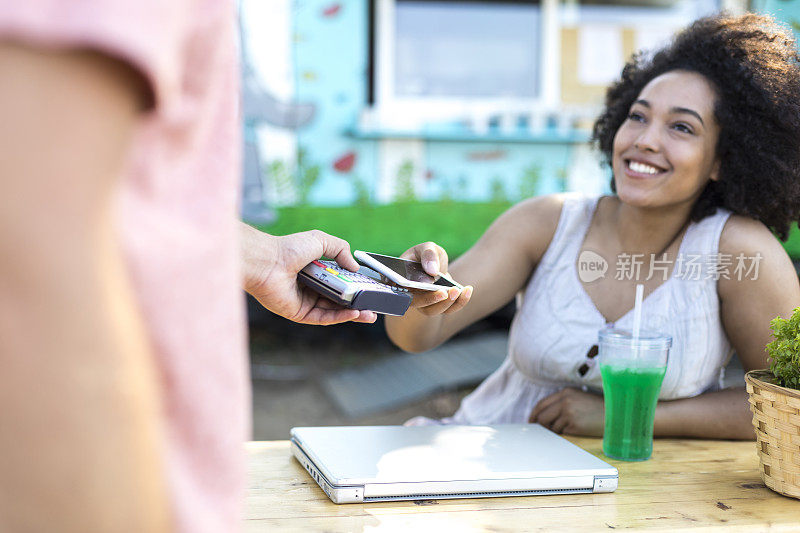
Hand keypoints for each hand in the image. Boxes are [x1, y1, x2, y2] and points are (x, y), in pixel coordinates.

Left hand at [242, 225, 376, 324]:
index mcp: (314, 271)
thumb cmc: (289, 248)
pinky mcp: (299, 313)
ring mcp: (304, 302)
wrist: (267, 261)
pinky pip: (322, 318)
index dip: (354, 287)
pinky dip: (339, 317)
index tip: (369, 289)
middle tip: (374, 307)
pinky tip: (354, 313)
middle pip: (338, 300)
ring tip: (370, 314)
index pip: (338, 282)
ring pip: (333, 311)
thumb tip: (355, 267)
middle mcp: (310, 288)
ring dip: (352, 313)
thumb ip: (341, 249)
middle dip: (357, 304)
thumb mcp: (321, 240)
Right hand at [400, 241, 472, 315]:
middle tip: (446, 292)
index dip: (410, 290)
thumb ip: (428, 254)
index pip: (400, 290)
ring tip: (460, 290)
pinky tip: (468, 290)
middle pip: (417, 304)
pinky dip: (459, 302)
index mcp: (399, 280)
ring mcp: (422, 303)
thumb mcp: (427, 248)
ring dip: (448, 303)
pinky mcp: (437, 306)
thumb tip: (432, 270)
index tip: (427, 285)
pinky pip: (447, 310)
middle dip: (432, 299)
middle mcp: (408, 295)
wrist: (434, 263)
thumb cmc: (426, 255)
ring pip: (433, 310)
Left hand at [528, 388, 604, 435]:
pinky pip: (562, 433)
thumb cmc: (597, 408)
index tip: (532, 421)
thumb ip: (562, 402)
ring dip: (556, 431)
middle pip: (542, 416)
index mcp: (565, 392)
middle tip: (543, 431)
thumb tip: (543, 416)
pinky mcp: (574, 424)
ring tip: (569, 428)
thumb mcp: (579, 398)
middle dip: (540, 425)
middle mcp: (565, 401)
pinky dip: (565, 434)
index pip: (541, 404)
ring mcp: (569, 412)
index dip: (534, 414)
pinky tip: (576, 430)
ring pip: (551, 426)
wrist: (615, 414)